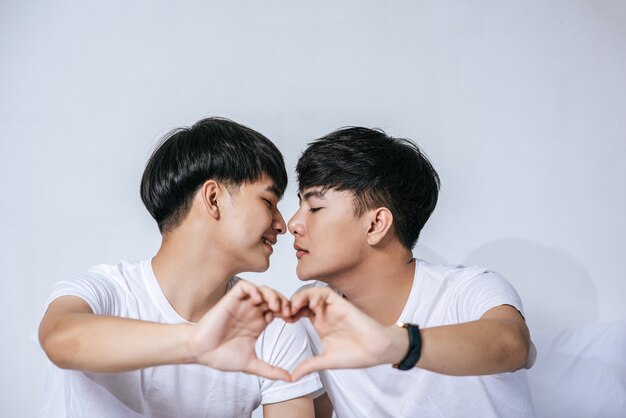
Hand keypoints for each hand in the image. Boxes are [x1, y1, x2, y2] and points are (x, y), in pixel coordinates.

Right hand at [189, 280, 291, 380]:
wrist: (201, 353)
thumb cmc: (222, 357)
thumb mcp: (251, 364)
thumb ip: (271, 371)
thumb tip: (290, 379)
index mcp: (258, 323)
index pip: (279, 311)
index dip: (289, 312)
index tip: (294, 320)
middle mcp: (252, 312)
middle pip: (274, 298)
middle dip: (284, 302)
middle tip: (288, 312)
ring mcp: (242, 305)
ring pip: (262, 290)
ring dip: (272, 294)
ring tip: (275, 306)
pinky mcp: (230, 300)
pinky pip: (245, 287)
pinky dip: (254, 289)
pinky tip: (258, 300)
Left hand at [288, 287, 407, 380]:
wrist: (376, 351)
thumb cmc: (355, 355)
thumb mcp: (326, 361)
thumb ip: (308, 366)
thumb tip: (292, 378)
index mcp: (320, 324)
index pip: (299, 312)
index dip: (287, 313)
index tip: (280, 320)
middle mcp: (324, 314)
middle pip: (302, 300)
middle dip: (290, 303)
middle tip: (282, 312)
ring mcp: (332, 308)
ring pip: (311, 293)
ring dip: (300, 296)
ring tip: (293, 306)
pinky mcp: (341, 303)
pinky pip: (325, 292)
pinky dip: (316, 294)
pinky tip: (311, 304)